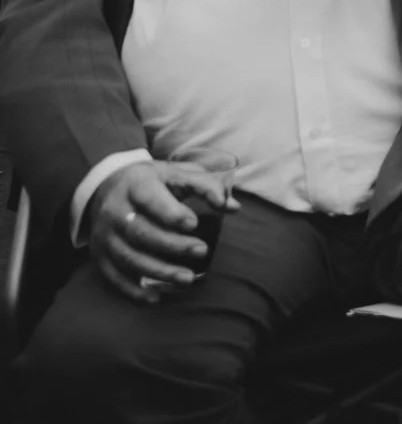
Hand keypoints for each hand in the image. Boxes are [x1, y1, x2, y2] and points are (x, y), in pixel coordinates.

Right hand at [88, 160, 222, 302]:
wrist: (107, 187)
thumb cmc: (154, 182)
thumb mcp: (177, 173)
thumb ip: (206, 186)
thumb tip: (233, 207)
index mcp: (136, 184)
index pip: (150, 199)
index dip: (170, 213)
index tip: (194, 223)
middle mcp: (115, 210)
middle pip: (140, 232)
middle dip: (172, 245)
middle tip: (202, 251)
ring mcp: (105, 235)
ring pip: (128, 257)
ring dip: (158, 271)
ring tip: (188, 278)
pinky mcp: (99, 254)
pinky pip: (113, 276)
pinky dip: (132, 290)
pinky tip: (155, 298)